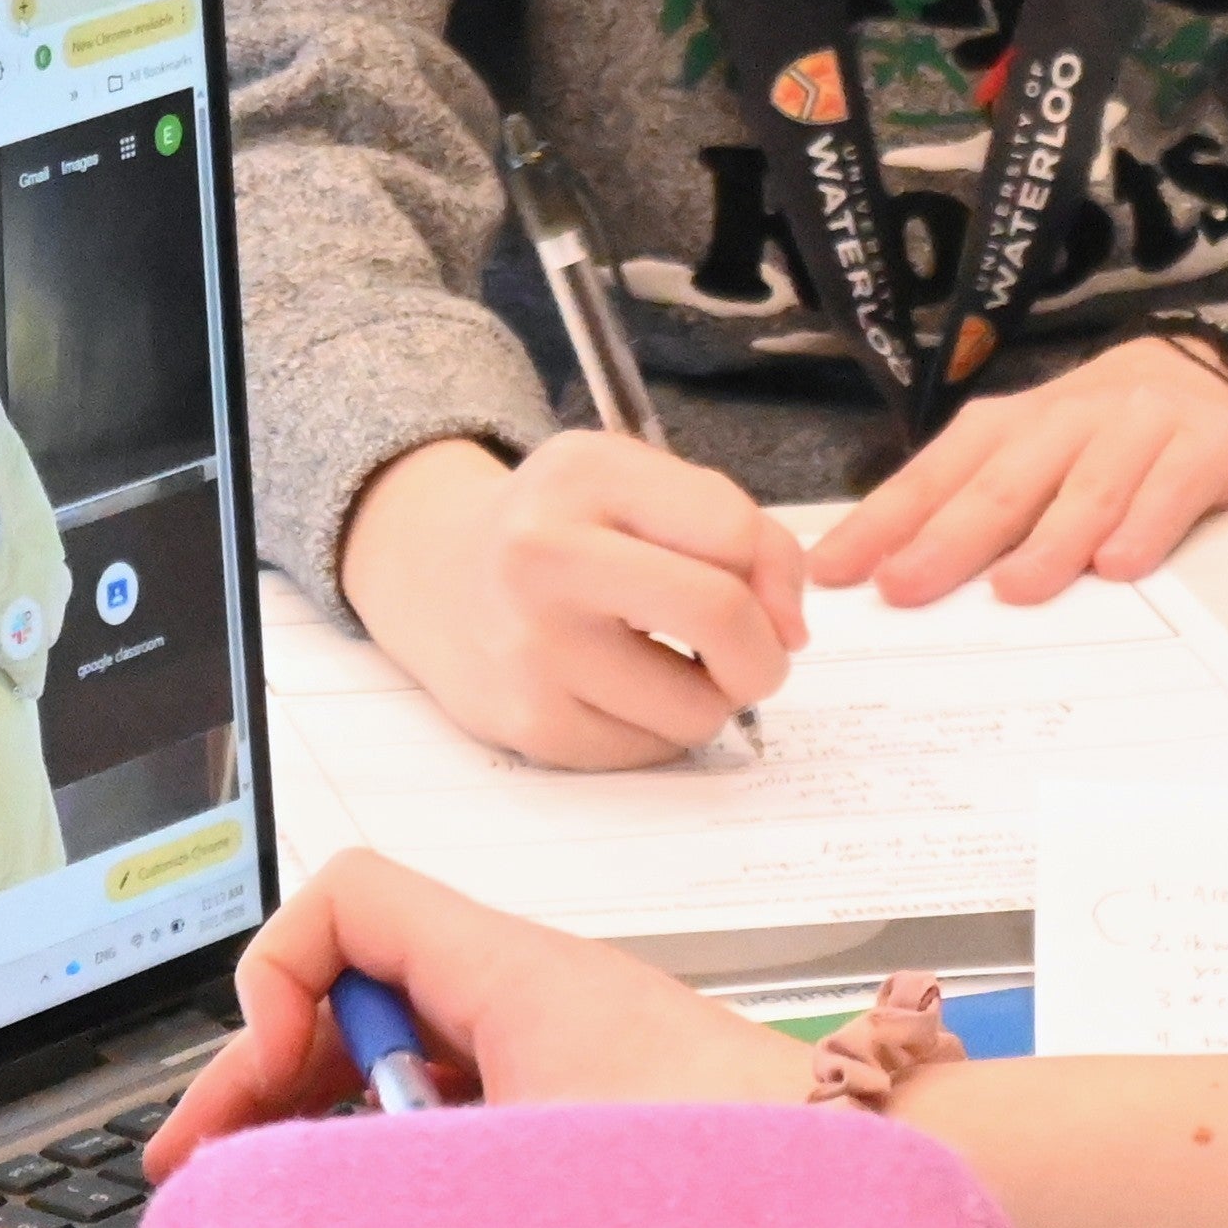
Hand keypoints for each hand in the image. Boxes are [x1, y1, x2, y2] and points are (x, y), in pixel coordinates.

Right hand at [147, 847, 810, 1179]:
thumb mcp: (520, 1162)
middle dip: (269, 1071)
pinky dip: (405, 1147)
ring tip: (286, 1197)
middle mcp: (530, 991)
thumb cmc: (728, 1148)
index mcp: (511, 969)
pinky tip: (384, 1215)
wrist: (862, 1163)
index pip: (348, 900)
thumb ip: (392, 1164)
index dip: (276, 978)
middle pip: (357, 988)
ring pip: (403, 1054)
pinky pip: (461, 1100)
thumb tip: (295, 1191)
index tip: (265, 1080)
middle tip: (204, 1165)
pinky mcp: (584, 1102)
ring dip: (332, 1118)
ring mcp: (557, 1046)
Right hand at [337, 433, 805, 766]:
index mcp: (585, 476)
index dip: (775, 574)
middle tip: (754, 654)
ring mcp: (530, 648)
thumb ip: (739, 530)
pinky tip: (621, 690)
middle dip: (764, 651)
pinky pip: (648, 751)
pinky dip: (658, 729)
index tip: (767, 594)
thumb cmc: (569, 526)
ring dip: (709, 698)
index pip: (733, 533)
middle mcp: (544, 557)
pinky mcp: (526, 724)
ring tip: (669, 663)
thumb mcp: (641, 481)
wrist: (437, 575)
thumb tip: (790, 631)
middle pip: (721, 616)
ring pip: (696, 707)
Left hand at [801, 336, 1227, 606]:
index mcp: (1005, 426)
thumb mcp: (1024, 459)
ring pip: (1087, 488)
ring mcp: (1137, 428)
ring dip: (1048, 541)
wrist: (1203, 374)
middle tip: (905, 587)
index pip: (935, 476)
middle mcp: (1065, 420)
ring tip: (1013, 589)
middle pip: (1003, 484)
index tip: (832, 572)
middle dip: (948, 537)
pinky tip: (1118, 565)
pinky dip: (1143, 525)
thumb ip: (967, 506)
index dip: (883, 524)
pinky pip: (1170, 487)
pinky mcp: (1204, 446)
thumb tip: (883, 577)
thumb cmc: (1092, 439)